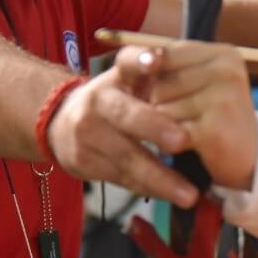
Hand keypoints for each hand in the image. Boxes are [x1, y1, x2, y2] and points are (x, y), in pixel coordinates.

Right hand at [47, 65, 198, 207]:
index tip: (157, 60)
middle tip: (183, 141)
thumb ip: (159, 78)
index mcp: (116, 76)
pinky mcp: (84, 162)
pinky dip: (151, 190)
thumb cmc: (117, 100)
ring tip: (189, 195)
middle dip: (155, 128)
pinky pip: (123, 179)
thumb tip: (197, 79)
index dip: (142, 60)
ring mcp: (88, 134)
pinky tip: (172, 197)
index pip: (128, 62)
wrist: (60, 121)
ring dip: (160, 178)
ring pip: (127, 157)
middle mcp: (98, 102)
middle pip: (127, 115)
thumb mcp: (130, 80)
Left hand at [112, 42, 257, 190]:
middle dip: (159, 104)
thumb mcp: (196, 84)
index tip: (149, 90)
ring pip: (160, 107)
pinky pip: (167, 131)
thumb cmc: (213, 119)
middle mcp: (226, 70)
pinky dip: (169, 142)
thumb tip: (139, 59)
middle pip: (158, 82)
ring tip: (188, 130)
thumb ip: (168, 67)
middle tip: (183, 117)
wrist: (250, 160)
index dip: (146, 75)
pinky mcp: (215, 127)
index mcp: (222, 54)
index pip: (162, 54)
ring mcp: (223, 97)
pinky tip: (187, 144)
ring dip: (163, 125)